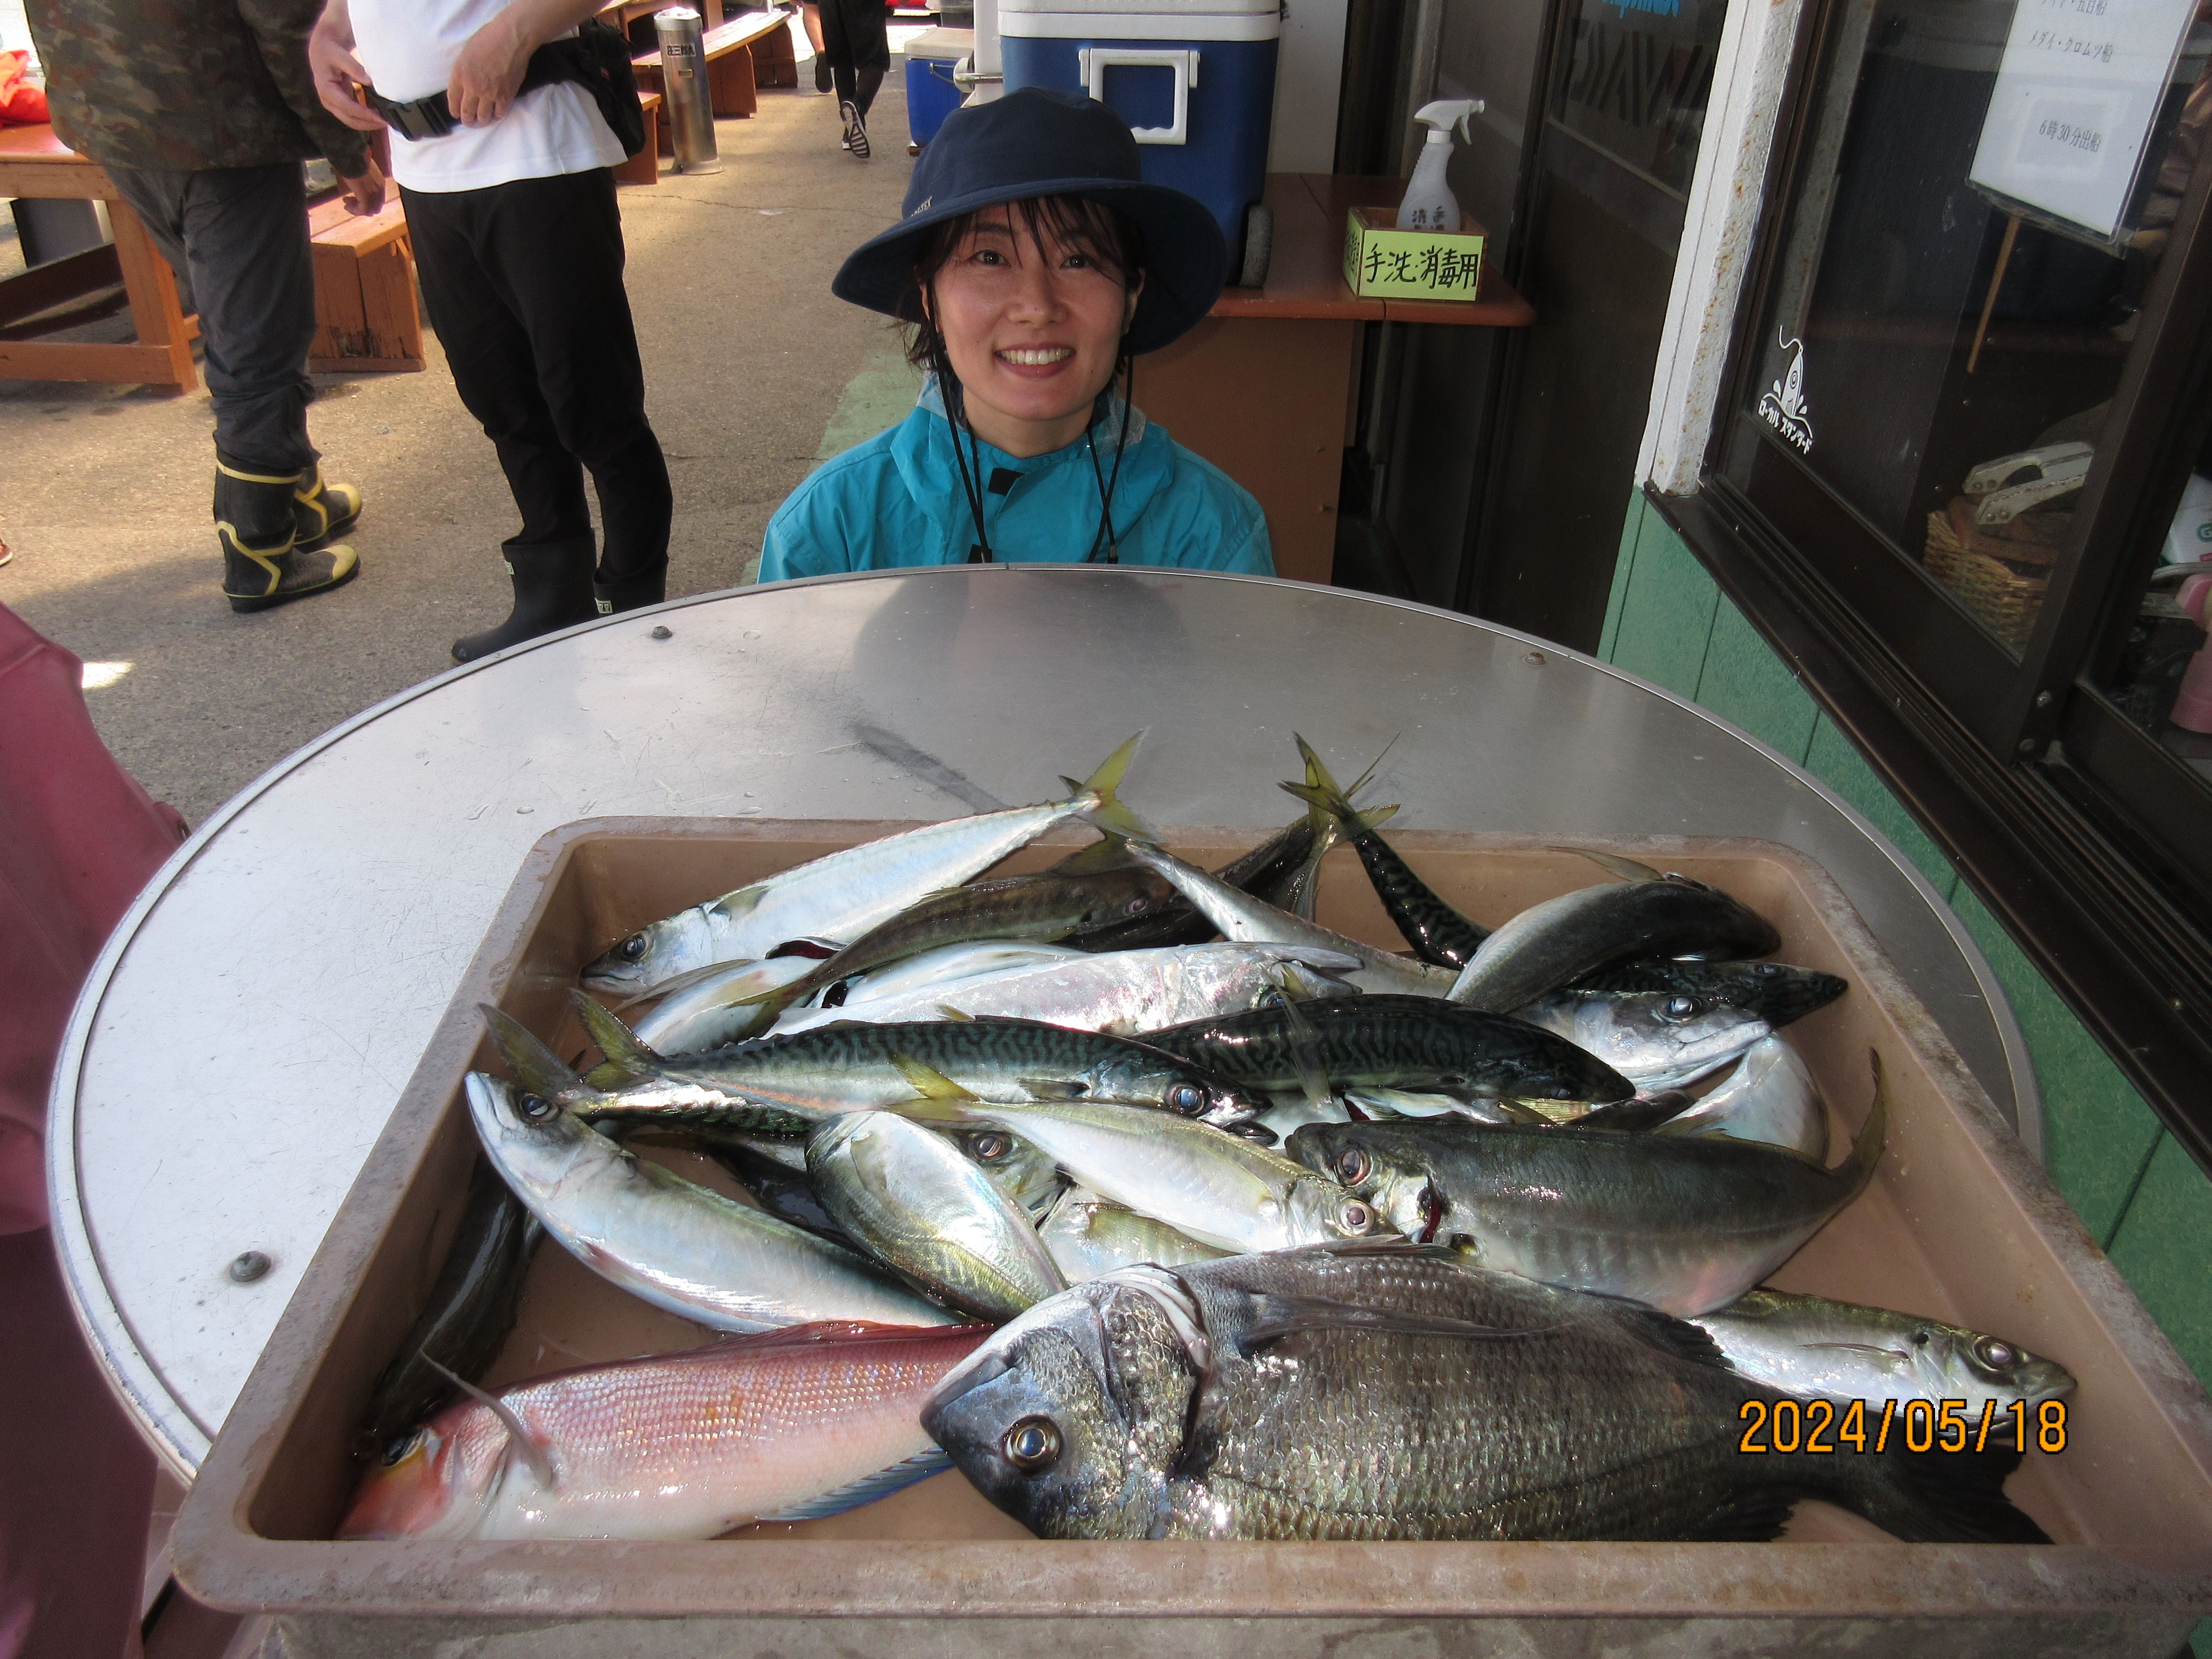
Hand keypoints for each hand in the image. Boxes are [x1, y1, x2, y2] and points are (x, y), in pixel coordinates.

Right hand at [309, 27, 387, 130]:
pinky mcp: (341, 103)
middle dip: (369, 124)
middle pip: (350, 120)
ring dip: (369, 123)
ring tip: (386, 120)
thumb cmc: (330, 51)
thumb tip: (369, 81)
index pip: (348, 108)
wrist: (324, 49)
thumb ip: (354, 69)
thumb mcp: (341, 56)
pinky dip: (367, 116)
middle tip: (387, 123)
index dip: (365, 115)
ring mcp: (335, 104)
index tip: (380, 118)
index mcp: (326, 90)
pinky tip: (379, 114)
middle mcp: (329, 100)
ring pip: (353, 120)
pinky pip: (355, 114)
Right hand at [339, 155, 386, 215]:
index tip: (356, 198)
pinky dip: (354, 210)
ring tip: (347, 203)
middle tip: (350, 201)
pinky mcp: (366, 196)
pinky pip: (362, 210)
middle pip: (375, 207)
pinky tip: (347, 206)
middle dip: (362, 207)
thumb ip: (363, 177)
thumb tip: (356, 179)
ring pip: (369, 211)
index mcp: (380, 183)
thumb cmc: (355, 159)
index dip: (368, 202)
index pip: (378, 200)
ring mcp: (373, 194)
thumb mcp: (363, 170)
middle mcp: (380, 190)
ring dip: (357, 209)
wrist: (352, 156)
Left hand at [448, 12, 533, 126]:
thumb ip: (463, 71)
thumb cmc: (488, 39)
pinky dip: (497, 115)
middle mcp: (472, 87)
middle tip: (470, 122)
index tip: (457, 114)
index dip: (454, 110)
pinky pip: (499, 113)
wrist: (510, 38)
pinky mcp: (505, 96)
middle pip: (467, 113)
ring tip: (483, 120)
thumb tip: (465, 85)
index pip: (453, 100)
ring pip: (483, 117)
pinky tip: (496, 113)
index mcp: (459, 74)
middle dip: (467, 120)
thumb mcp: (466, 53)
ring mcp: (489, 94)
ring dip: (482, 121)